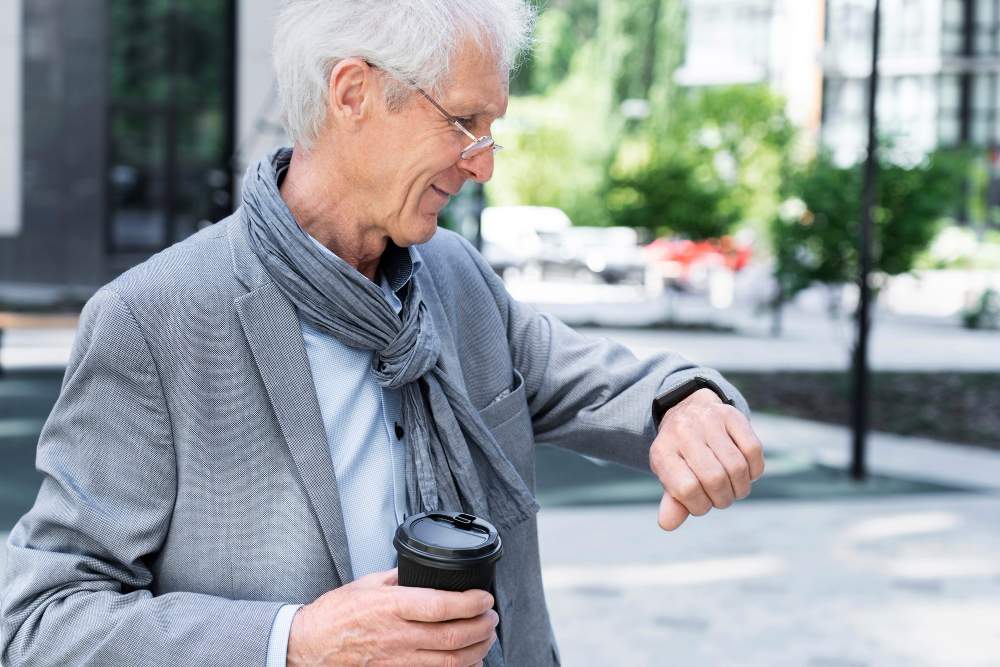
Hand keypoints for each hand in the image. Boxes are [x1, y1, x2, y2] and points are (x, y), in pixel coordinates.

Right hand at [287, 568, 497, 666]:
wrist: (308, 646)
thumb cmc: (334, 614)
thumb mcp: (367, 583)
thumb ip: (398, 577)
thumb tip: (423, 571)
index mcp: (391, 606)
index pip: (441, 606)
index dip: (470, 603)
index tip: (485, 597)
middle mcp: (396, 635)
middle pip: (452, 636)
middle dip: (481, 626)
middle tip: (492, 616)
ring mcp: (396, 660)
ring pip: (449, 662)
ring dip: (477, 650)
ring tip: (487, 637)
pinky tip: (468, 661)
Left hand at [650, 388, 763, 530]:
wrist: (688, 410)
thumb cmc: (681, 454)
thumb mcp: (670, 476)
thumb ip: (673, 501)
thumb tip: (667, 524)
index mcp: (662, 451)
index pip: (686, 489)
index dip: (699, 506)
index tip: (701, 504)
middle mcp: (683, 432)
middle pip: (715, 478)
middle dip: (723, 499)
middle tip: (722, 499)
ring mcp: (708, 420)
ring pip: (737, 466)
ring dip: (741, 487)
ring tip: (734, 488)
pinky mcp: (732, 414)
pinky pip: (753, 449)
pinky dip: (754, 470)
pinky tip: (747, 473)